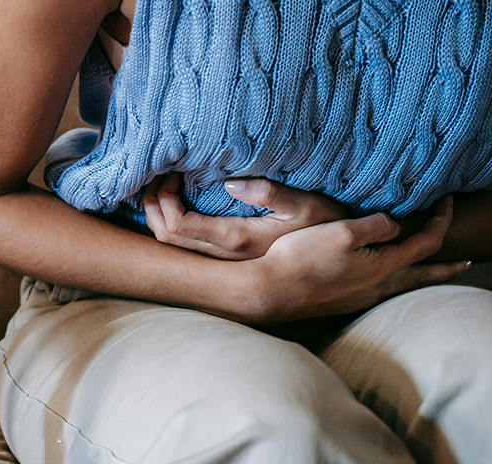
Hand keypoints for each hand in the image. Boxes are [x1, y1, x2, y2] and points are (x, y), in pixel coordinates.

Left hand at [142, 173, 349, 259]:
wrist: (339, 262)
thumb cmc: (326, 228)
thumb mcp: (307, 205)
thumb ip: (270, 193)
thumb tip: (230, 183)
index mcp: (236, 240)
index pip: (178, 227)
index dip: (163, 201)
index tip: (170, 173)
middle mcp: (223, 255)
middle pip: (165, 237)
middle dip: (152, 205)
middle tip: (157, 175)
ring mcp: (223, 259)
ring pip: (172, 244)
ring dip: (158, 214)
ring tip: (162, 185)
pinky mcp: (227, 257)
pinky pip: (185, 244)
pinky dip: (170, 222)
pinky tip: (175, 202)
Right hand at [255, 195, 469, 322]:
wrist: (270, 291)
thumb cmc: (303, 259)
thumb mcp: (342, 231)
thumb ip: (376, 225)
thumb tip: (394, 225)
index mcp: (384, 266)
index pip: (426, 242)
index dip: (441, 220)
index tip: (447, 201)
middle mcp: (378, 287)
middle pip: (423, 276)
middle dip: (446, 267)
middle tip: (466, 262)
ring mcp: (359, 298)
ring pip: (402, 285)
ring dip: (421, 275)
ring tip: (429, 271)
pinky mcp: (342, 302)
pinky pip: (380, 290)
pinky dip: (395, 281)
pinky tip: (383, 278)